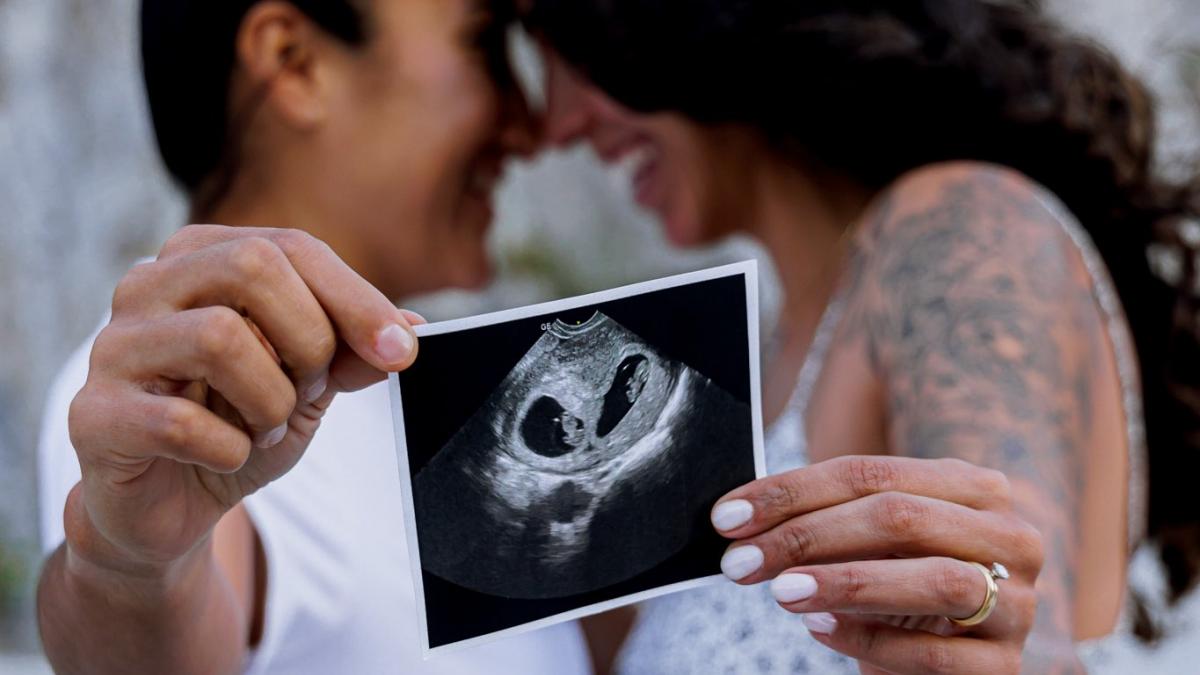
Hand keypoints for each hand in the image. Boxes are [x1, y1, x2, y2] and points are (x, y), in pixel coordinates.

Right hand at [66, 225, 421, 572]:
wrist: (171, 505)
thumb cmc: (238, 424)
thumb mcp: (311, 384)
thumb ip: (353, 351)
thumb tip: (408, 327)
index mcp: (200, 258)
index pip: (290, 248)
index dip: (357, 299)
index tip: (402, 351)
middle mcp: (147, 286)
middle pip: (252, 266)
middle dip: (308, 340)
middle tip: (309, 390)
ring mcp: (112, 347)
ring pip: (219, 337)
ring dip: (270, 400)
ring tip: (265, 427)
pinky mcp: (93, 415)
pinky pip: (182, 422)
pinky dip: (230, 450)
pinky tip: (226, 456)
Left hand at [711, 456, 1043, 674]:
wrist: (960, 657)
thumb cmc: (902, 588)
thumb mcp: (873, 543)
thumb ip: (829, 520)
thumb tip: (740, 515)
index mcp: (973, 489)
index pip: (871, 474)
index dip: (793, 492)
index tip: (728, 516)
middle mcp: (1008, 536)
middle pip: (900, 518)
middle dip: (807, 536)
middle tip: (741, 561)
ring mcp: (1017, 603)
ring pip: (936, 581)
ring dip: (846, 583)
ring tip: (783, 592)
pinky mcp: (1006, 666)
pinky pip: (938, 653)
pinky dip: (871, 640)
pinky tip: (821, 630)